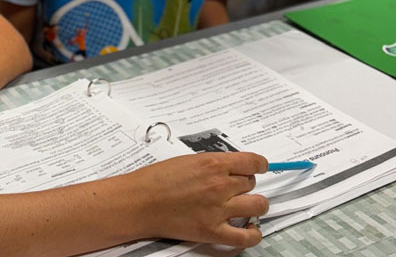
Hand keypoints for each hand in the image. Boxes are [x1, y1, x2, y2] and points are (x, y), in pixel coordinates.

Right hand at [129, 152, 267, 247]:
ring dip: (254, 205)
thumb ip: (211, 164)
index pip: (253, 162)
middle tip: (233, 187)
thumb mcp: (186, 161)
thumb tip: (228, 169)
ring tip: (245, 206)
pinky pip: (246, 236)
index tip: (259, 167)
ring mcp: (219, 209)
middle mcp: (220, 185)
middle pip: (251, 183)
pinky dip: (253, 234)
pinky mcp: (213, 231)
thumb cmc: (155, 180)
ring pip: (258, 205)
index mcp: (213, 164)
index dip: (259, 165)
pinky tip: (250, 228)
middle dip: (244, 184)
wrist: (139, 201)